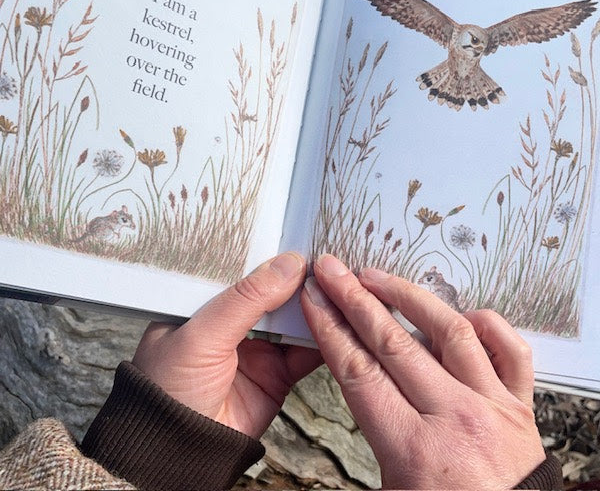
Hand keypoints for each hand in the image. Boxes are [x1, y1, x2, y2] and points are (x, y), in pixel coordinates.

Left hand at [133, 252, 321, 437]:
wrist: (179, 457)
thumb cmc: (168, 392)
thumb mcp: (202, 335)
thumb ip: (245, 299)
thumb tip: (289, 264)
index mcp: (205, 303)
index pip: (241, 268)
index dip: (268, 254)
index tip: (298, 235)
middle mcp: (232, 322)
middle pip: (272, 291)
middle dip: (298, 276)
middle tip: (328, 256)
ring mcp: (256, 347)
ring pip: (294, 317)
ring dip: (315, 304)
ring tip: (338, 282)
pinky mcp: (277, 373)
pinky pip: (307, 351)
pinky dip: (324, 338)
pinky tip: (339, 319)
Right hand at [301, 254, 545, 489]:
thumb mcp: (390, 490)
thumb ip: (369, 434)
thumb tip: (354, 380)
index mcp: (415, 449)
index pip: (359, 371)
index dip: (330, 329)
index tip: (315, 300)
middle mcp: (455, 418)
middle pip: (392, 342)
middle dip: (354, 299)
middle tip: (333, 271)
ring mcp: (492, 406)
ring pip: (449, 331)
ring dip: (408, 297)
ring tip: (378, 277)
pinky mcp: (521, 406)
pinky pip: (510, 350)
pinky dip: (488, 324)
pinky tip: (462, 311)